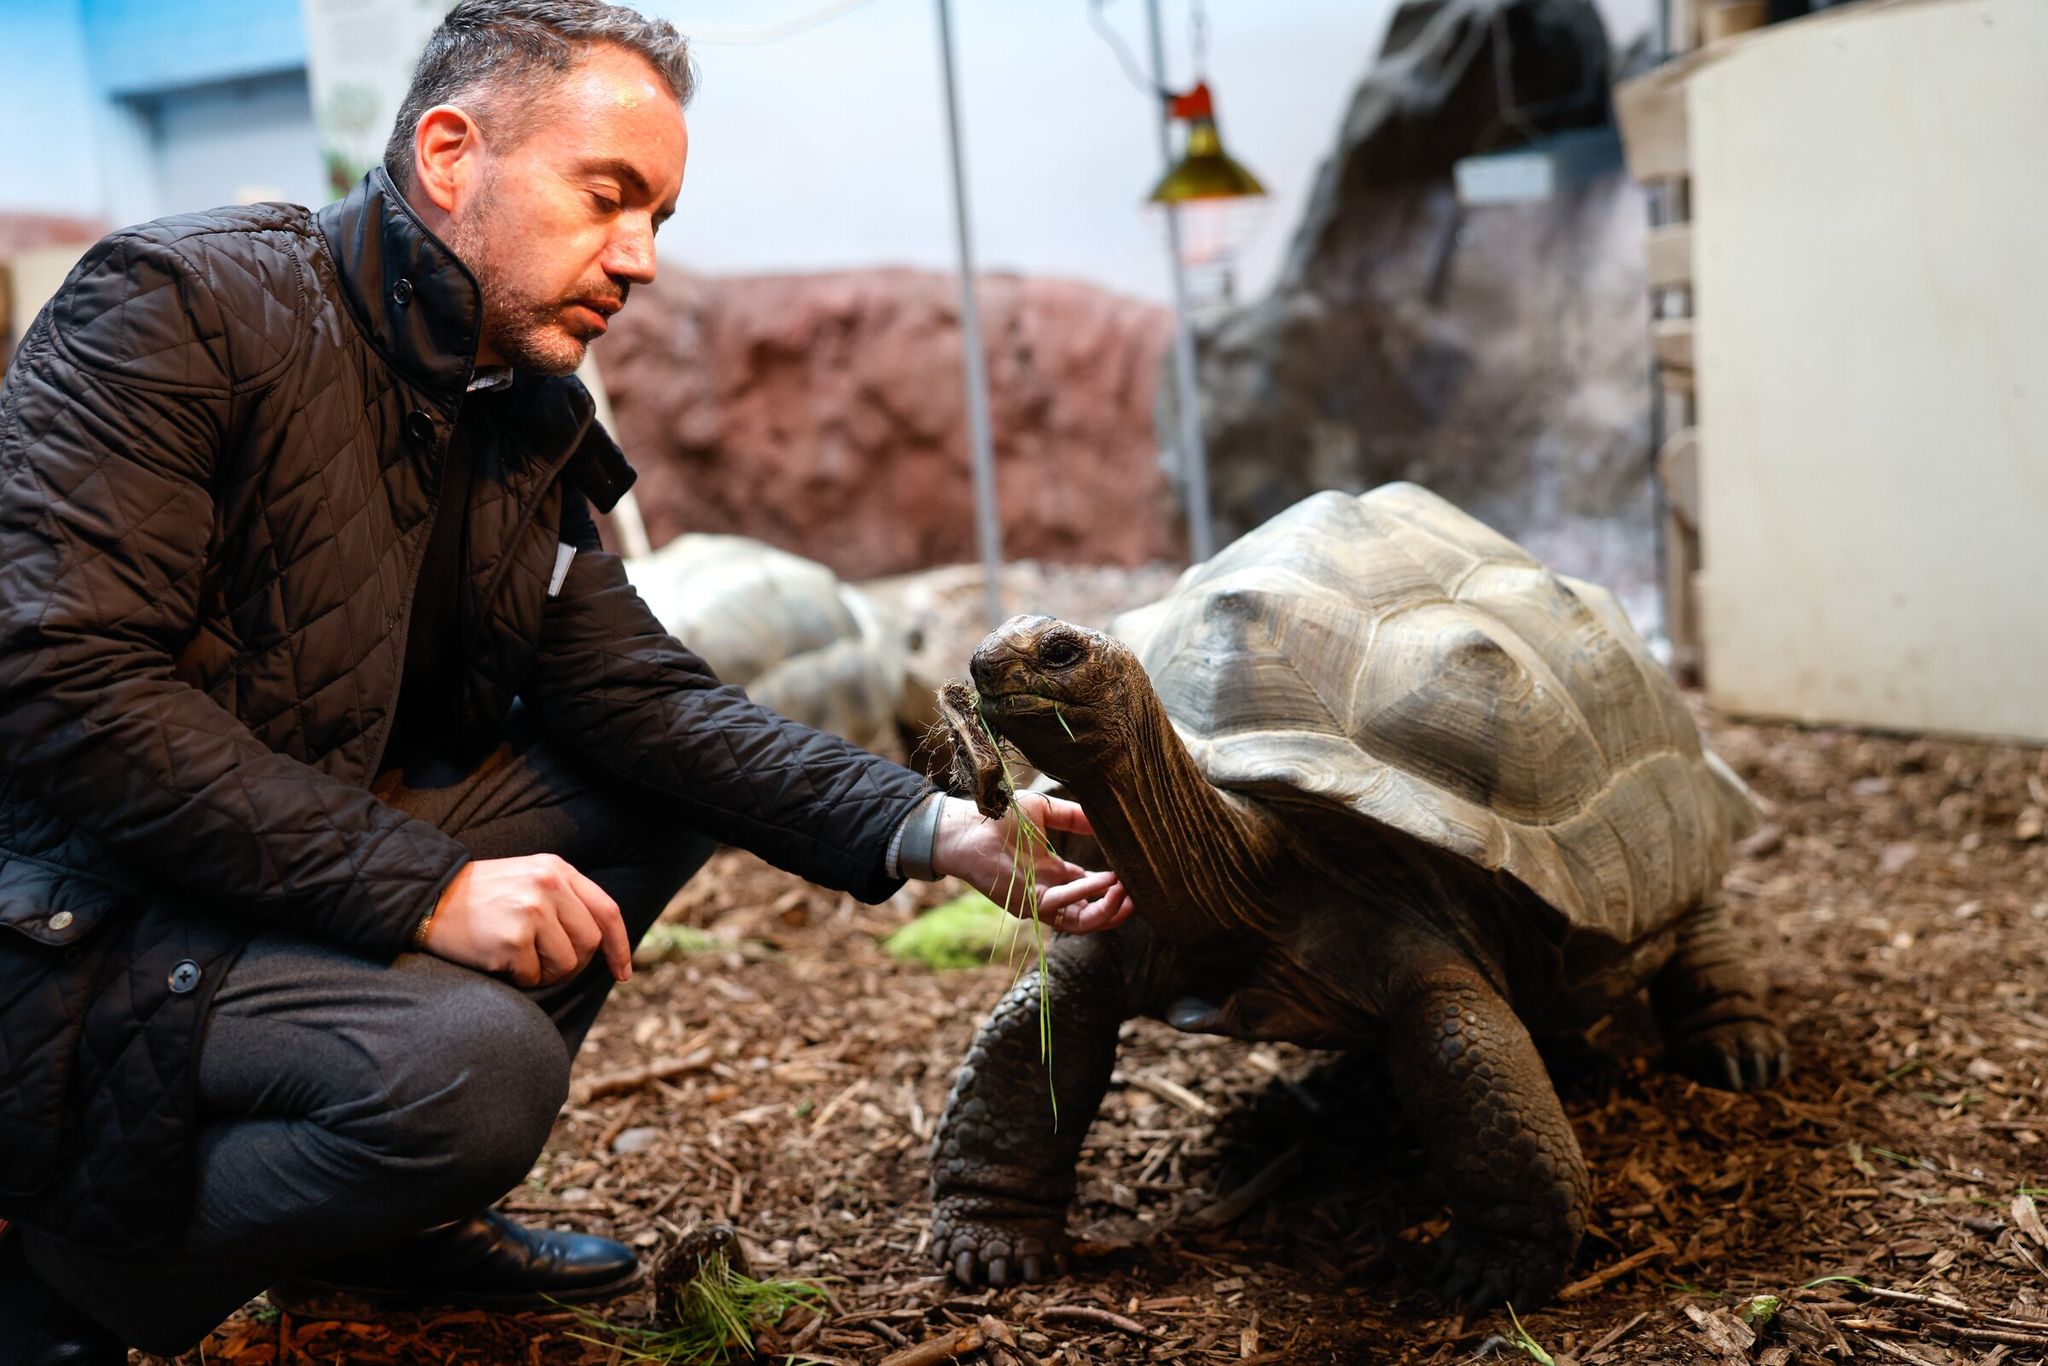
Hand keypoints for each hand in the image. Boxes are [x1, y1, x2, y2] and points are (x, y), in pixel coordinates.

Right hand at [420, 854, 631, 986]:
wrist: (428, 898)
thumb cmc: (482, 897)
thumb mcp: (530, 880)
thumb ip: (566, 900)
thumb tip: (601, 942)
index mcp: (558, 869)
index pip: (606, 912)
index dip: (619, 946)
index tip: (622, 972)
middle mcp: (549, 886)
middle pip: (589, 943)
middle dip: (574, 963)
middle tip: (547, 964)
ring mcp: (531, 912)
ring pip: (566, 964)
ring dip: (546, 973)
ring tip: (518, 958)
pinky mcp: (512, 940)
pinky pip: (534, 976)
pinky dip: (520, 978)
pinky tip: (499, 960)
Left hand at [931, 792, 1134, 933]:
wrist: (968, 826)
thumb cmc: (1001, 817)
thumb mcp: (1047, 811)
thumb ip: (1076, 817)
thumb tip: (1108, 820)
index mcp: (1056, 875)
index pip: (1093, 891)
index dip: (1115, 887)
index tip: (1136, 875)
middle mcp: (1051, 893)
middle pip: (1093, 913)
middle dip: (1119, 906)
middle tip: (1140, 891)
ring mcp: (1039, 903)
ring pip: (1083, 922)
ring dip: (1108, 909)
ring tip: (1127, 892)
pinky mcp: (1028, 906)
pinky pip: (1063, 911)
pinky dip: (1086, 899)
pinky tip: (1103, 883)